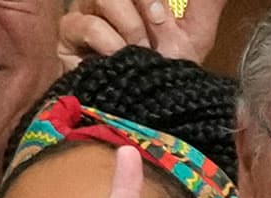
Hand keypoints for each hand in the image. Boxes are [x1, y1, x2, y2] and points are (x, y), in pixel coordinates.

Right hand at [58, 0, 225, 66]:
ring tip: (138, 51)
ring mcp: (82, 18)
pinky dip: (109, 40)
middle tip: (154, 29)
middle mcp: (103, 2)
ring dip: (128, 24)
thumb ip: (205, 4)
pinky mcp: (65, 42)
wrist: (146, 113)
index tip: (163, 16)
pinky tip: (119, 58)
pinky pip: (85, 25)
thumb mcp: (195, 33)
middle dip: (142, 4)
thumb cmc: (167, 72)